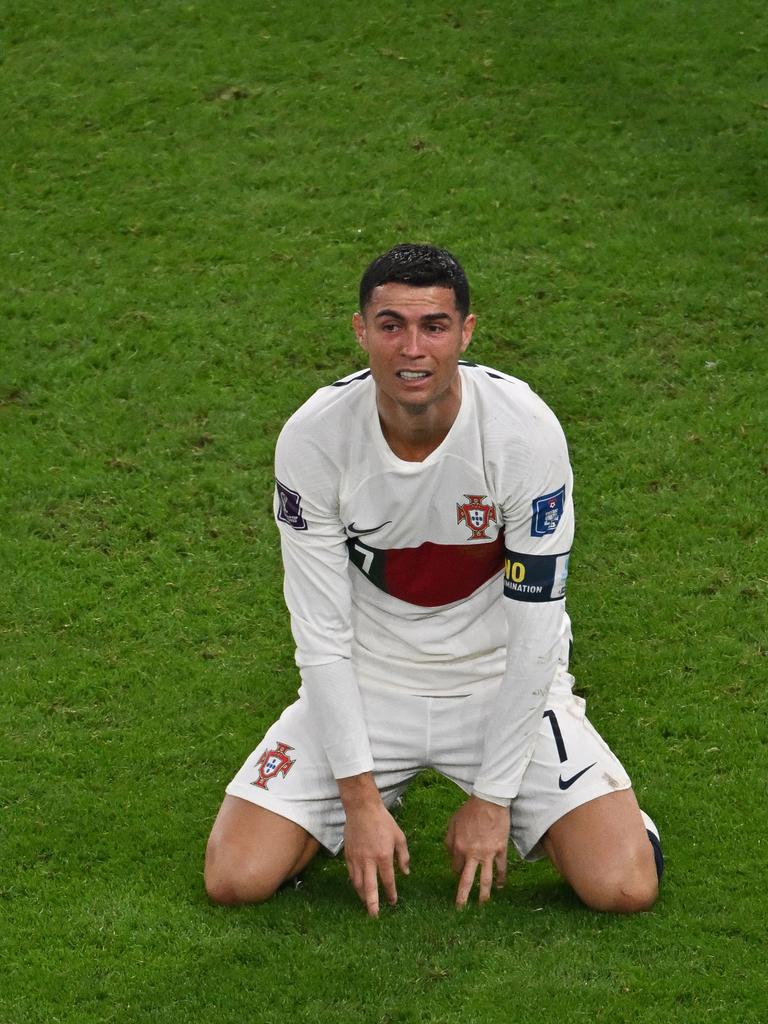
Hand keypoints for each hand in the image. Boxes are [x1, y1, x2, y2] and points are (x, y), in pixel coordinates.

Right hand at [339, 774, 409, 916]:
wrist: (362, 808)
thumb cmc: (383, 821)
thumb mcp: (399, 836)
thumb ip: (403, 856)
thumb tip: (405, 873)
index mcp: (383, 856)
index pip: (387, 881)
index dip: (391, 893)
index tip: (393, 902)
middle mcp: (368, 860)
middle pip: (369, 888)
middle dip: (372, 904)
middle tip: (374, 916)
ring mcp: (356, 858)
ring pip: (358, 884)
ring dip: (362, 896)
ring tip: (367, 905)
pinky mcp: (348, 855)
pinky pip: (351, 874)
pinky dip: (355, 884)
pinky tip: (359, 888)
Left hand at [445, 796, 509, 907]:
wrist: (488, 801)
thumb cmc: (469, 811)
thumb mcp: (452, 823)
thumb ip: (449, 841)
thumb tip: (451, 855)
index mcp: (458, 847)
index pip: (456, 867)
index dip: (457, 871)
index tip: (459, 873)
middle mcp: (472, 854)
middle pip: (467, 880)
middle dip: (463, 896)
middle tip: (459, 909)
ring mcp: (487, 854)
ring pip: (486, 880)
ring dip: (484, 895)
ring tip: (482, 905)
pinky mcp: (500, 850)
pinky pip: (501, 868)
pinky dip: (501, 879)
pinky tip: (501, 887)